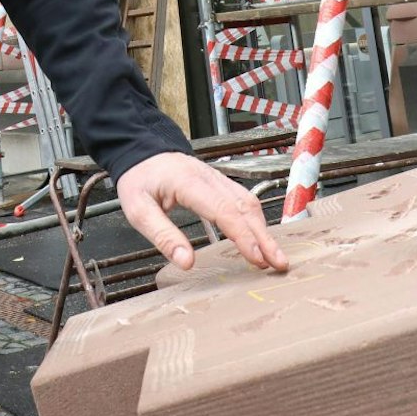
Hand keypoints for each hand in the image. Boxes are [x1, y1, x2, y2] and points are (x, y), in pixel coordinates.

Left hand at [115, 151, 288, 272]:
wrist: (141, 151)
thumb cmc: (139, 180)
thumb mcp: (139, 210)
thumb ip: (163, 236)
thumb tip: (187, 262)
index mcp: (189, 183)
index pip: (224, 210)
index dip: (243, 236)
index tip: (256, 258)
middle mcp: (210, 178)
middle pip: (244, 207)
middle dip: (264, 237)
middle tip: (278, 264)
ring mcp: (218, 178)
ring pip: (249, 202)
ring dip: (263, 230)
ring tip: (273, 256)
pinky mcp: (221, 183)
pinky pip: (244, 200)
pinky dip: (256, 220)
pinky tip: (260, 237)